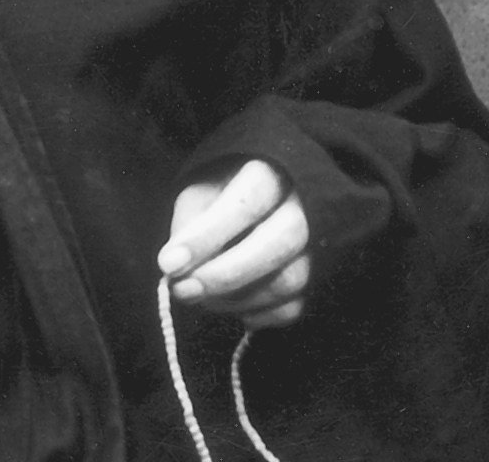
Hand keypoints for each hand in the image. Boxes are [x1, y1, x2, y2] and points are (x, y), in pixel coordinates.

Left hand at [156, 159, 310, 328]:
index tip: (168, 264)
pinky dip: (260, 315)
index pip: (244, 204)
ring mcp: (318, 244)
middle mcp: (304, 206)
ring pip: (289, 281)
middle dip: (224, 275)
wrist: (263, 193)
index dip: (206, 237)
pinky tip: (234, 309)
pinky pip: (295, 306)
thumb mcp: (200, 190)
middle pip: (277, 244)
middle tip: (184, 290)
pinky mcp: (320, 276)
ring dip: (239, 299)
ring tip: (201, 298)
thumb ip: (188, 223)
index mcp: (271, 173)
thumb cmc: (224, 189)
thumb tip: (177, 267)